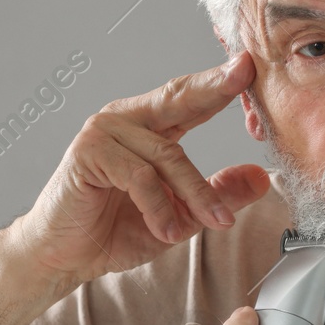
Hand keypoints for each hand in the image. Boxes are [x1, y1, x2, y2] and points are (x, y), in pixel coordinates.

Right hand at [11, 52, 272, 286]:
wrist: (64, 257)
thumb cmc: (113, 230)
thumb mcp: (181, 215)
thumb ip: (218, 194)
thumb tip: (260, 177)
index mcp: (148, 126)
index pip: (189, 99)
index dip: (220, 83)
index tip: (249, 66)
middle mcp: (126, 120)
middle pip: (178, 98)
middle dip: (213, 87)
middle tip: (243, 75)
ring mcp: (104, 133)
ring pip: (168, 155)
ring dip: (196, 194)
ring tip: (214, 222)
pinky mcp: (89, 154)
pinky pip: (139, 176)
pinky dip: (158, 206)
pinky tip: (166, 229)